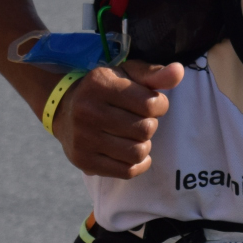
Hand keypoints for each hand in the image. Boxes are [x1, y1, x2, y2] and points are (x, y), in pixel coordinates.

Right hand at [52, 58, 183, 176]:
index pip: (150, 104)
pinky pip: (126, 171)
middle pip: (145, 130)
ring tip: (134, 136)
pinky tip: (132, 152)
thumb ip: (154, 74)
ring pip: (138, 153)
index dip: (159, 106)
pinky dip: (137, 164)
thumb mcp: (127, 75)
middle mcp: (87, 111)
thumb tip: (179, 71)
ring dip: (144, 145)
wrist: (64, 111)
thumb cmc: (105, 91)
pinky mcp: (84, 161)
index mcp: (100, 84)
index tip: (151, 105)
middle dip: (149, 125)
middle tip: (138, 120)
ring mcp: (83, 138)